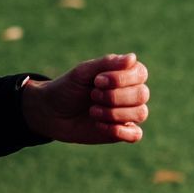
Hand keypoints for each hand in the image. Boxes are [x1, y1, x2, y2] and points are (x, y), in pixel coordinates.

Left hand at [21, 52, 148, 143]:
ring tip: (92, 111)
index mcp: (124, 74)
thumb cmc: (68, 88)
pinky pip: (135, 134)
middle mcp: (130, 93)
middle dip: (114, 96)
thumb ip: (107, 63)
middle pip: (142, 94)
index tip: (97, 81)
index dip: (121, 79)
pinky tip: (99, 125)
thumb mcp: (83, 72)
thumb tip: (133, 57)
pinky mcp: (121, 132)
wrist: (51, 112)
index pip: (140, 74)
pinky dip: (119, 130)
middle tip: (92, 95)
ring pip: (141, 113)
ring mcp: (127, 113)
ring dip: (114, 113)